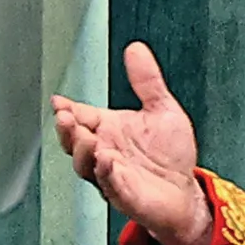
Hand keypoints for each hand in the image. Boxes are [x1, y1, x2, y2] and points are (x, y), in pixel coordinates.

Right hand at [52, 42, 212, 244]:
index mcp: (108, 129)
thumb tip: (136, 49)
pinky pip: (111, 184)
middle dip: (67, 129)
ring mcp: (111, 175)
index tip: (58, 101)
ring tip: (86, 137)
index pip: (80, 116)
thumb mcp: (162, 109)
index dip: (67, 109)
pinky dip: (108, 173)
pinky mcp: (125, 195)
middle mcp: (104, 152)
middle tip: (65, 117)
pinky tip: (108, 160)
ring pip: (86, 164)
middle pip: (74, 141)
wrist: (186, 192)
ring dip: (83, 151)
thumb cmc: (170, 156)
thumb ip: (147, 81)